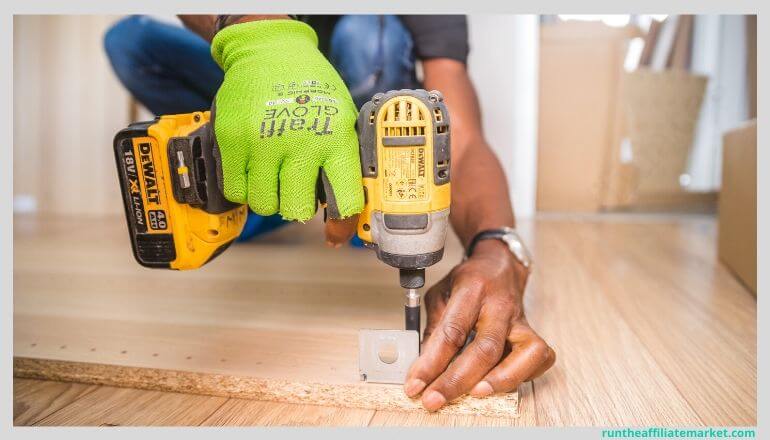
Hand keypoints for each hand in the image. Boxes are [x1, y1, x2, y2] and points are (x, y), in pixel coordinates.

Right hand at [210, 20, 363, 236]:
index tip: (335, 233)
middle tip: (295, 189)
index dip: (342, 224)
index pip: (345, 199)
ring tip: (273, 175)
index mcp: (336, 139)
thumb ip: (343, 162)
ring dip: (269, 197)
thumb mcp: (342, 120)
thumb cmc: (312, 89)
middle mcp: (301, 143)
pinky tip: (254, 169)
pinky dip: (244, 187)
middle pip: (297, 209)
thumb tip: (344, 213)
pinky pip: (236, 190)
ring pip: (265, 205)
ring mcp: (264, 142)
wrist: (271, 51)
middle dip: (296, 206)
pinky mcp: (233, 141)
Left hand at [404, 240, 554, 410]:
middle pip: (485, 348)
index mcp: (472, 290)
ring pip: (524, 354)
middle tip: (434, 400)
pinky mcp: (533, 332)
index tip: (414, 385)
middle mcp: (500, 305)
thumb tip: (422, 368)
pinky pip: (539, 358)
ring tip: (474, 395)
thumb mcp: (440, 294)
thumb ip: (433, 329)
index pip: (451, 332)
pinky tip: (500, 383)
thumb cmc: (468, 282)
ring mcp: (521, 320)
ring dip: (499, 381)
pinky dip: (523, 375)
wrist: (499, 265)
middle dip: (457, 381)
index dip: (431, 363)